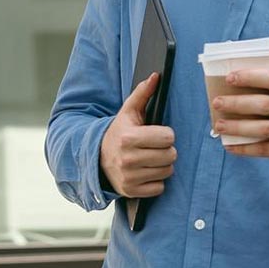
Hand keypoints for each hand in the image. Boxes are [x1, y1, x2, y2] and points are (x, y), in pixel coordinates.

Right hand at [100, 73, 176, 198]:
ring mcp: (129, 177)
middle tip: (155, 148)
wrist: (97, 158)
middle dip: (166, 150)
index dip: (166, 135)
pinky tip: (146, 172)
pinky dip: (156, 181)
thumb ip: (142, 93)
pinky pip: (159, 187)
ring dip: (162, 165)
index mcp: (128, 137)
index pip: (168, 137)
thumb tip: (155, 76)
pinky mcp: (131, 191)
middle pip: (170, 155)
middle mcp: (128, 159)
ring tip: (150, 159)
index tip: (157, 134)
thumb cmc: (119, 133)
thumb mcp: (128, 112)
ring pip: (167, 171)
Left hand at [213, 68, 268, 167]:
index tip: (230, 77)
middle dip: (238, 103)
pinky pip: (265, 149)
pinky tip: (229, 146)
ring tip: (219, 125)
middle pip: (265, 105)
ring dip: (238, 127)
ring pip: (263, 129)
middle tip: (217, 102)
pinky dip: (245, 148)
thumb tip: (231, 90)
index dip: (251, 77)